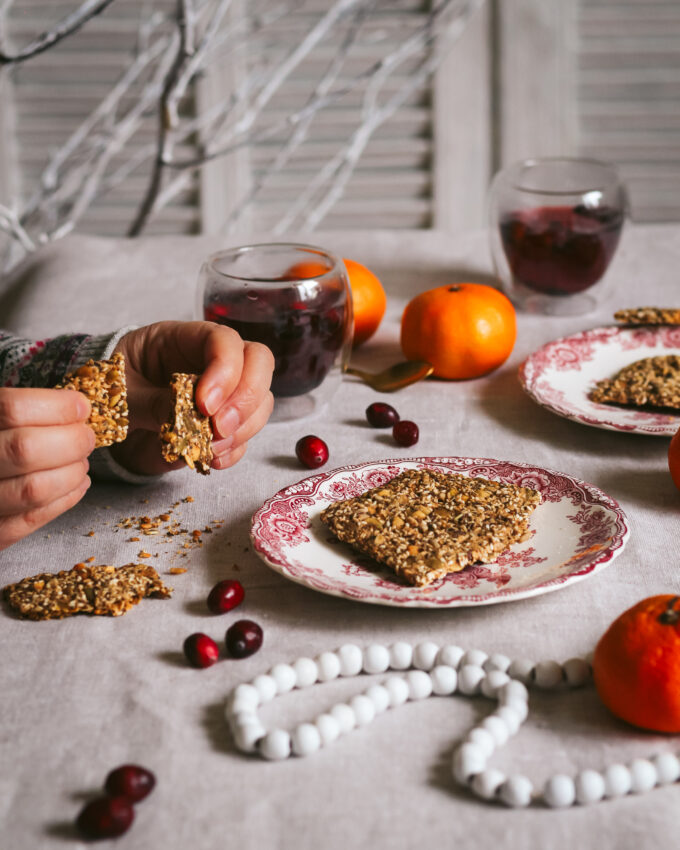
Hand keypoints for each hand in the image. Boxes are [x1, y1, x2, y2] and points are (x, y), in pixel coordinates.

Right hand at [0, 388, 93, 550]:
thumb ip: (18, 411)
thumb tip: (74, 405)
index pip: (12, 409)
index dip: (56, 406)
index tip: (80, 405)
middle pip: (26, 449)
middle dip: (71, 440)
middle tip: (86, 436)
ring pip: (34, 488)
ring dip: (72, 472)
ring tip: (81, 461)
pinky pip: (33, 519)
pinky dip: (66, 498)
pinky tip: (77, 483)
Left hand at [110, 321, 273, 474]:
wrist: (101, 421)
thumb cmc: (109, 390)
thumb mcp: (120, 391)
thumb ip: (150, 401)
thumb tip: (185, 414)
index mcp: (183, 339)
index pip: (225, 340)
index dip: (226, 369)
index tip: (206, 404)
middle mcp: (211, 361)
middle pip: (258, 363)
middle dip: (247, 397)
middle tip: (220, 427)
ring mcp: (223, 393)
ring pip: (260, 401)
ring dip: (244, 427)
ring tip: (212, 446)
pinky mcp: (221, 425)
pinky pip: (245, 435)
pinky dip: (234, 450)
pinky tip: (212, 459)